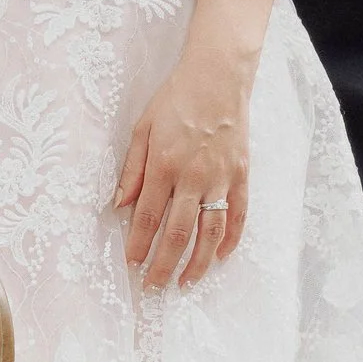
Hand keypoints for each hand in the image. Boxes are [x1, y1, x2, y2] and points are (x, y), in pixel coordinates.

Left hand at [115, 47, 252, 287]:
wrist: (218, 76)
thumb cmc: (176, 99)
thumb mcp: (142, 128)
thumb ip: (132, 169)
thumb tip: (120, 204)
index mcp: (164, 164)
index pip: (148, 216)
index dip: (139, 245)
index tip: (132, 264)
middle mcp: (193, 176)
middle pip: (177, 232)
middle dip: (163, 264)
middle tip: (154, 285)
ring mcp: (221, 178)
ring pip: (210, 231)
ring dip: (198, 262)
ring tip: (186, 281)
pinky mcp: (242, 175)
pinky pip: (238, 215)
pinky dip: (231, 239)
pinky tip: (221, 257)